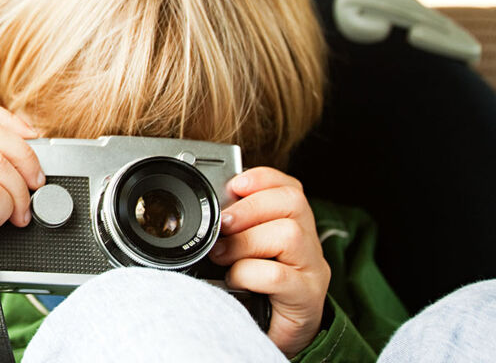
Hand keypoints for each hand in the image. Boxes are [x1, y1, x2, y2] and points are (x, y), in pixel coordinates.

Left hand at [209, 167, 330, 357]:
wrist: (276, 335)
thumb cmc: (256, 291)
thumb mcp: (243, 254)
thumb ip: (231, 232)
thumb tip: (202, 218)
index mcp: (294, 226)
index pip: (289, 187)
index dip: (262, 179)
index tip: (235, 185)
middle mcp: (308, 244)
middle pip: (292, 203)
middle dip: (249, 208)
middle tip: (223, 226)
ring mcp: (311, 270)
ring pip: (288, 234)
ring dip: (246, 242)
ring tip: (224, 256)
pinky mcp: (306, 297)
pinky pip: (278, 276)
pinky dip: (249, 273)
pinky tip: (236, 279)